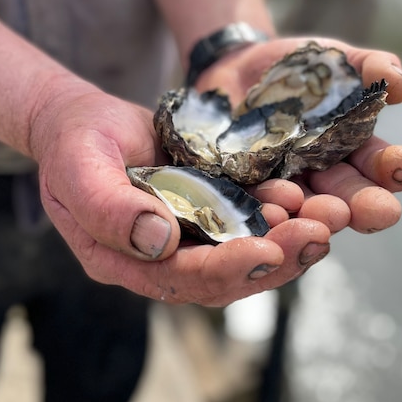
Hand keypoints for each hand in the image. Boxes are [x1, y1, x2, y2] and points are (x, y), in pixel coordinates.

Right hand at [27, 83, 330, 305]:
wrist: (83, 122)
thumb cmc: (74, 143)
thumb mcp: (79, 168)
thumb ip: (108, 208)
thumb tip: (159, 241)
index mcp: (124, 260)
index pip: (181, 279)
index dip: (226, 268)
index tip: (268, 249)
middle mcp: (161, 259)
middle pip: (225, 276)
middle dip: (276, 258)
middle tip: (318, 233)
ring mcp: (187, 237)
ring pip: (245, 253)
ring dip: (289, 241)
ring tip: (326, 218)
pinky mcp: (206, 210)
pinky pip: (248, 221)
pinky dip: (280, 214)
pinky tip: (306, 196)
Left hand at [196, 37, 401, 234]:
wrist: (235, 69)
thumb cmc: (298, 70)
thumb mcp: (335, 60)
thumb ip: (369, 66)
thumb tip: (401, 83)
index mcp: (354, 151)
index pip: (380, 166)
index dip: (396, 167)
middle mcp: (322, 178)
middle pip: (347, 198)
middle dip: (363, 205)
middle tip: (377, 210)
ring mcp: (282, 186)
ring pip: (302, 209)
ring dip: (315, 213)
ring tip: (322, 212)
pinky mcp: (242, 187)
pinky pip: (253, 204)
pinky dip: (264, 209)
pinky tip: (272, 211)